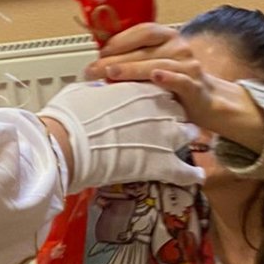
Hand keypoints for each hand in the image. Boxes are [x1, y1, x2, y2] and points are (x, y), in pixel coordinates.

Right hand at [38, 79, 200, 193]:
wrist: (68, 143)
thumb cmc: (70, 116)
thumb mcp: (84, 92)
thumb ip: (99, 91)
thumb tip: (94, 90)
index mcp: (141, 89)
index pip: (161, 88)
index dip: (156, 98)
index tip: (149, 104)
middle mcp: (160, 110)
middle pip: (178, 109)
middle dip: (172, 115)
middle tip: (161, 123)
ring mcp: (165, 138)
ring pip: (188, 134)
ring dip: (182, 138)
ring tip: (178, 145)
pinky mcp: (162, 165)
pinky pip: (185, 172)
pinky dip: (191, 175)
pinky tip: (196, 176)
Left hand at [86, 24, 263, 151]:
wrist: (208, 101)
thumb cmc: (177, 82)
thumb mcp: (156, 64)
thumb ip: (137, 58)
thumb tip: (102, 60)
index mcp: (169, 37)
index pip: (143, 31)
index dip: (120, 39)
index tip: (100, 51)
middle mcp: (179, 47)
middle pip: (144, 49)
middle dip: (115, 59)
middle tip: (94, 69)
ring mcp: (188, 66)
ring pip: (157, 63)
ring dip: (132, 69)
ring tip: (111, 74)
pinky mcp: (195, 85)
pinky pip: (180, 79)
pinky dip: (167, 78)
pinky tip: (155, 77)